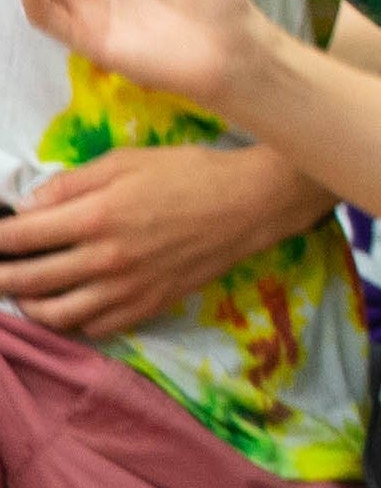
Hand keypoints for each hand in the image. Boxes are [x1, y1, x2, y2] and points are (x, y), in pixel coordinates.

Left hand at [0, 144, 334, 335]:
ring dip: (28, 305)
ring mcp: (128, 288)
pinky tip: (70, 304)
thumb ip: (71, 184)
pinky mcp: (150, 305)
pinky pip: (96, 327)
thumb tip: (29, 207)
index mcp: (95, 216)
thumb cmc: (189, 172)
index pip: (18, 236)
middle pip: (27, 280)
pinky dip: (73, 320)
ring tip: (23, 292)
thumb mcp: (126, 161)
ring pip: (55, 313)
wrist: (251, 203)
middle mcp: (105, 259)